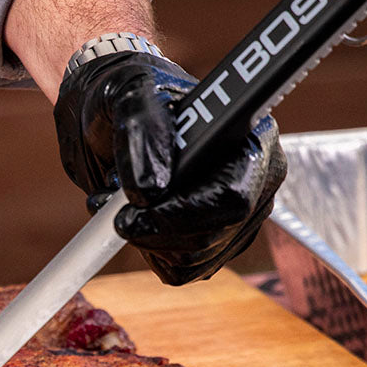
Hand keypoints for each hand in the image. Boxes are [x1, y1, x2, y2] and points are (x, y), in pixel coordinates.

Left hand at [54, 51, 286, 284]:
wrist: (110, 117)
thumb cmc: (126, 96)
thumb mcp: (126, 97)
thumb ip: (142, 133)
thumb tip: (150, 189)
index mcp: (251, 139)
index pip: (232, 197)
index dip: (182, 213)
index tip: (133, 209)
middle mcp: (256, 180)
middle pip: (215, 236)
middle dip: (155, 230)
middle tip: (113, 208)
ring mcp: (240, 217)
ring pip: (196, 260)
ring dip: (144, 240)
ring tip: (119, 203)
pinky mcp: (215, 242)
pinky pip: (183, 270)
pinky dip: (148, 252)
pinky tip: (135, 219)